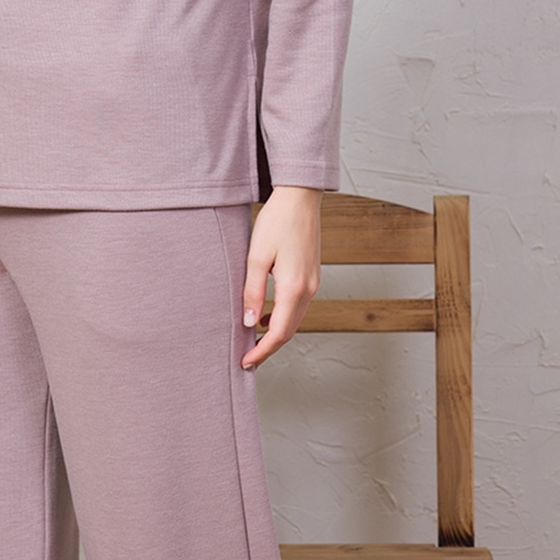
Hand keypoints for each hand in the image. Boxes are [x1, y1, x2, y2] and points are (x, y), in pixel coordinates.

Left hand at [241, 186, 322, 368]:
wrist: (300, 197)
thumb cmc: (277, 221)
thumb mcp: (256, 257)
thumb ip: (253, 292)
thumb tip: (250, 323)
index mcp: (294, 287)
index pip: (279, 332)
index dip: (263, 351)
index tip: (246, 362)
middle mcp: (309, 289)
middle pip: (289, 331)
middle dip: (269, 348)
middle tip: (247, 359)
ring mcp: (313, 283)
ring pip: (295, 320)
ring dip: (276, 334)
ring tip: (253, 342)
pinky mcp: (312, 276)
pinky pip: (298, 307)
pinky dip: (283, 318)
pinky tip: (266, 317)